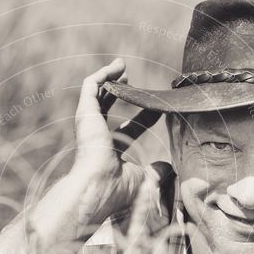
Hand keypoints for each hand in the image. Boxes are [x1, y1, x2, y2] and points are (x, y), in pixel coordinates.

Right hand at [72, 58, 169, 224]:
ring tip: (121, 64)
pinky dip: (102, 74)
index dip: (143, 117)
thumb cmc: (118, 189)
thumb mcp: (144, 180)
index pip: (127, 129)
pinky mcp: (85, 113)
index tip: (156, 108)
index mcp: (109, 151)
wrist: (98, 187)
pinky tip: (116, 66)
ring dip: (108, 77)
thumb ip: (157, 172)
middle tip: (130, 78)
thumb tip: (168, 168)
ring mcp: (89, 124)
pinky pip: (91, 86)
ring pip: (96, 93)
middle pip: (107, 107)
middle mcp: (96, 137)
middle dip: (119, 91)